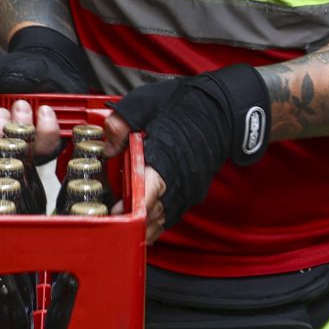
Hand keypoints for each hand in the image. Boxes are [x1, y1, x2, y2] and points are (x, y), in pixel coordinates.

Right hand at [0, 82, 64, 166]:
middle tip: (2, 110)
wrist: (44, 67)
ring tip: (24, 105)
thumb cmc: (13, 74)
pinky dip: (45, 128)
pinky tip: (43, 110)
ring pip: (16, 155)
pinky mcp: (45, 148)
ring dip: (21, 127)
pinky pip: (45, 148)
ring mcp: (21, 150)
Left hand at [105, 65, 269, 228]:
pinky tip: (141, 223)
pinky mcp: (191, 194)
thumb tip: (107, 146)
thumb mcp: (147, 103)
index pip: (149, 194)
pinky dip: (155, 223)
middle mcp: (180, 183)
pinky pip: (170, 216)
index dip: (130, 207)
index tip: (114, 210)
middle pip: (153, 214)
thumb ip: (122, 122)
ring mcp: (188, 191)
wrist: (221, 111)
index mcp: (167, 161)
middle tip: (110, 219)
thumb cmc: (187, 106)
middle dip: (131, 220)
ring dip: (142, 225)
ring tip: (122, 224)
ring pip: (162, 220)